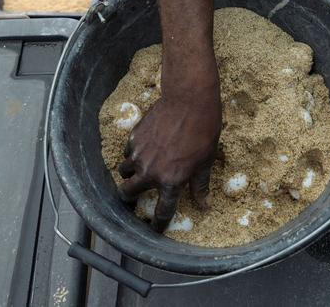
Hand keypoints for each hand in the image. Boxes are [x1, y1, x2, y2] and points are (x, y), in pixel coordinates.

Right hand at [118, 66, 220, 232]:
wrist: (189, 100)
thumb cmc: (204, 130)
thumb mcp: (206, 161)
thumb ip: (200, 185)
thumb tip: (204, 205)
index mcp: (171, 181)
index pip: (162, 211)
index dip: (158, 224)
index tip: (154, 229)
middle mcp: (151, 172)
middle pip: (128, 194)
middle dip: (129, 198)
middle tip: (134, 195)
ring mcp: (139, 155)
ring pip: (123, 172)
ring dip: (129, 174)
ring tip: (139, 169)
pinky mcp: (134, 138)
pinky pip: (128, 152)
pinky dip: (133, 153)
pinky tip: (144, 147)